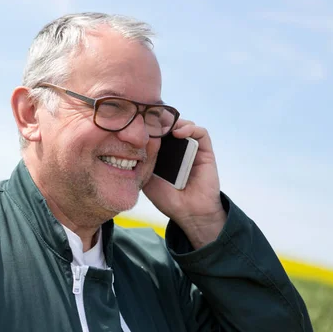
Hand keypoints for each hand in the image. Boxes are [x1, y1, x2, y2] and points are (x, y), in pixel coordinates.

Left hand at [142, 119, 226, 248]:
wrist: (188, 212)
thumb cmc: (167, 198)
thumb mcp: (146, 177)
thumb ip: (141, 161)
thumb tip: (127, 144)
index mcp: (163, 153)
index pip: (156, 131)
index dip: (148, 125)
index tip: (137, 122)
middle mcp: (177, 148)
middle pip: (169, 124)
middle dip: (159, 119)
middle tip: (149, 118)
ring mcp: (191, 148)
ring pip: (183, 124)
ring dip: (173, 121)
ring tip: (162, 126)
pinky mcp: (205, 151)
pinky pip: (200, 132)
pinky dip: (189, 128)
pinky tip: (178, 133)